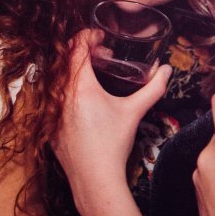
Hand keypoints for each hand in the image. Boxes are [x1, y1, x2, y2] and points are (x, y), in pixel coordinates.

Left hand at [50, 30, 171, 192]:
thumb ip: (153, 88)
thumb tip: (166, 70)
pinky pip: (52, 96)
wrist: (94, 179)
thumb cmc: (112, 144)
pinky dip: (65, 89)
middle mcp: (60, 94)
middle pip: (65, 58)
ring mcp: (50, 109)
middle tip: (103, 55)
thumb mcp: (134, 112)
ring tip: (94, 75)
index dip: (89, 36)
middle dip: (83, 51)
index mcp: (80, 86)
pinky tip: (83, 99)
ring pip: (56, 77)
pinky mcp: (47, 123)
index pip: (77, 46)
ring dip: (74, 69)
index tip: (102, 38)